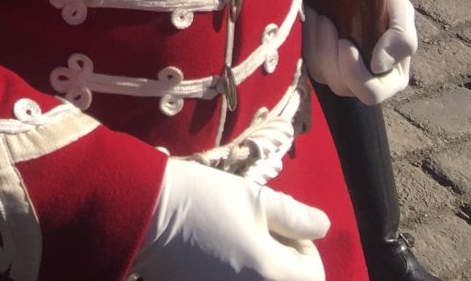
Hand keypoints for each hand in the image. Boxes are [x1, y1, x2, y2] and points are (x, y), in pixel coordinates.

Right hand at [133, 157, 326, 279]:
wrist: (146, 214)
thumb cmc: (203, 200)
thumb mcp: (253, 197)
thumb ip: (293, 215)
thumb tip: (323, 225)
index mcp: (273, 275)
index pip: (314, 274)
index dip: (302, 245)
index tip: (276, 224)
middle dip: (283, 263)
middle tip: (259, 235)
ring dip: (260, 271)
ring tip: (240, 247)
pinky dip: (235, 275)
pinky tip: (218, 259)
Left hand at [304, 0, 416, 105]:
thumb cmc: (387, 1)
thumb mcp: (402, 13)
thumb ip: (402, 39)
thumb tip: (378, 66)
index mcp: (391, 79)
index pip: (370, 93)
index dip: (353, 73)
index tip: (345, 42)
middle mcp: (366, 83)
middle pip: (340, 86)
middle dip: (329, 53)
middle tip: (326, 20)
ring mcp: (342, 74)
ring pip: (321, 74)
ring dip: (316, 43)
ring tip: (320, 15)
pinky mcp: (323, 62)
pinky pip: (309, 62)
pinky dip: (308, 39)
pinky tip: (313, 17)